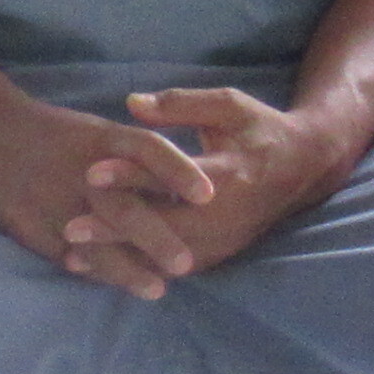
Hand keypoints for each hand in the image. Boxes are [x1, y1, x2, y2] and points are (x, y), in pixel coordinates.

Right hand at [0, 91, 227, 296]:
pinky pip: (65, 253)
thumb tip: (178, 195)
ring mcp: (56, 201)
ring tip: (156, 290)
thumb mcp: (96, 133)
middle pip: (126, 208)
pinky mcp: (31, 224)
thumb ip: (133, 162)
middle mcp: (82, 171)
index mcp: (102, 140)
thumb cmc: (54, 134)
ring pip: (97, 241)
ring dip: (128, 269)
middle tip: (186, 265)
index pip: (149, 151)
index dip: (179, 172)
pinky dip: (89, 269)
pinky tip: (109, 282)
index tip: (208, 196)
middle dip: (158, 239)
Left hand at [94, 86, 348, 282]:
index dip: (133, 176)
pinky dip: (138, 270)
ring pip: (167, 258)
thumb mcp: (229, 105)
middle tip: (70, 228)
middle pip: (166, 228)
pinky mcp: (219, 256)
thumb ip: (181, 104)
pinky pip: (173, 269)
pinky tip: (102, 269)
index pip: (175, 177)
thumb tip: (132, 102)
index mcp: (230, 173)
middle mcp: (227, 215)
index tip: (92, 172)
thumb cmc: (259, 130)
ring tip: (74, 256)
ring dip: (121, 259)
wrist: (303, 170)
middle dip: (118, 231)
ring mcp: (225, 241)